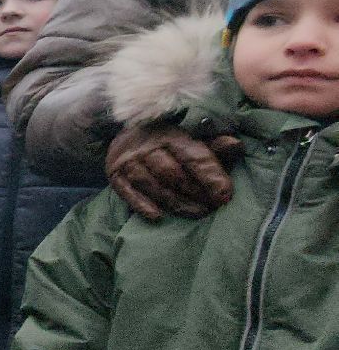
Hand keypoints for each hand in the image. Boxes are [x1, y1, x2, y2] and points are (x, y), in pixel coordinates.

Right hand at [105, 122, 238, 220]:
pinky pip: (127, 192)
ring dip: (174, 202)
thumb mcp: (193, 137)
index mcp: (171, 133)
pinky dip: (141, 205)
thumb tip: (235, 145)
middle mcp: (147, 145)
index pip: (193, 156)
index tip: (225, 195)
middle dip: (194, 192)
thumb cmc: (169, 140)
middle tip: (211, 207)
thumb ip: (214, 145)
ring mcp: (128, 160)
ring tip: (195, 213)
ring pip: (151, 184)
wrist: (128, 133)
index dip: (210, 176)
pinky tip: (157, 216)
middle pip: (171, 173)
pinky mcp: (115, 174)